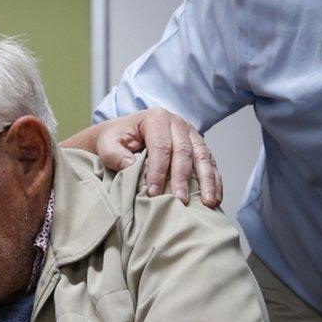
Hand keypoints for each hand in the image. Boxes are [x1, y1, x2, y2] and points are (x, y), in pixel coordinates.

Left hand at [92, 108, 221, 206]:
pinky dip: (214, 181)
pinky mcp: (198, 145)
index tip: (154, 193)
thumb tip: (130, 165)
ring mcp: (191, 133)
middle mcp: (177, 123)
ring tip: (208, 203)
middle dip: (182, 178)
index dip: (158, 171)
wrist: (122, 134)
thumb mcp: (106, 144)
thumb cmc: (114, 140)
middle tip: (180, 201)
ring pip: (203, 157)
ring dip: (207, 181)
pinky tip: (215, 198)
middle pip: (184, 152)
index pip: (161, 147)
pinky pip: (210, 163)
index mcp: (156, 118)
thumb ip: (114, 154)